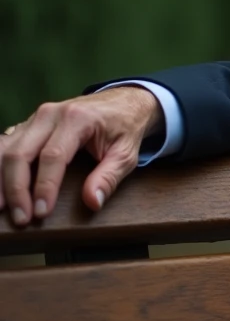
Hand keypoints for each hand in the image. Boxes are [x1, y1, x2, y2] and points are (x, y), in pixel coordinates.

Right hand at [1, 87, 163, 224]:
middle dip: (16, 189)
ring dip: (0, 180)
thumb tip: (92, 202)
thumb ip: (109, 177)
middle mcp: (50, 115)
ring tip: (1, 208)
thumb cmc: (125, 127)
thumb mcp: (127, 153)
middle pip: (20, 153)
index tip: (41, 212)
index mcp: (77, 119)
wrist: (123, 101)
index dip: (44, 187)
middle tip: (21, 218)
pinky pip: (5, 145)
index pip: (52, 156)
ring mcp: (36, 118)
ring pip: (6, 149)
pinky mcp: (28, 124)